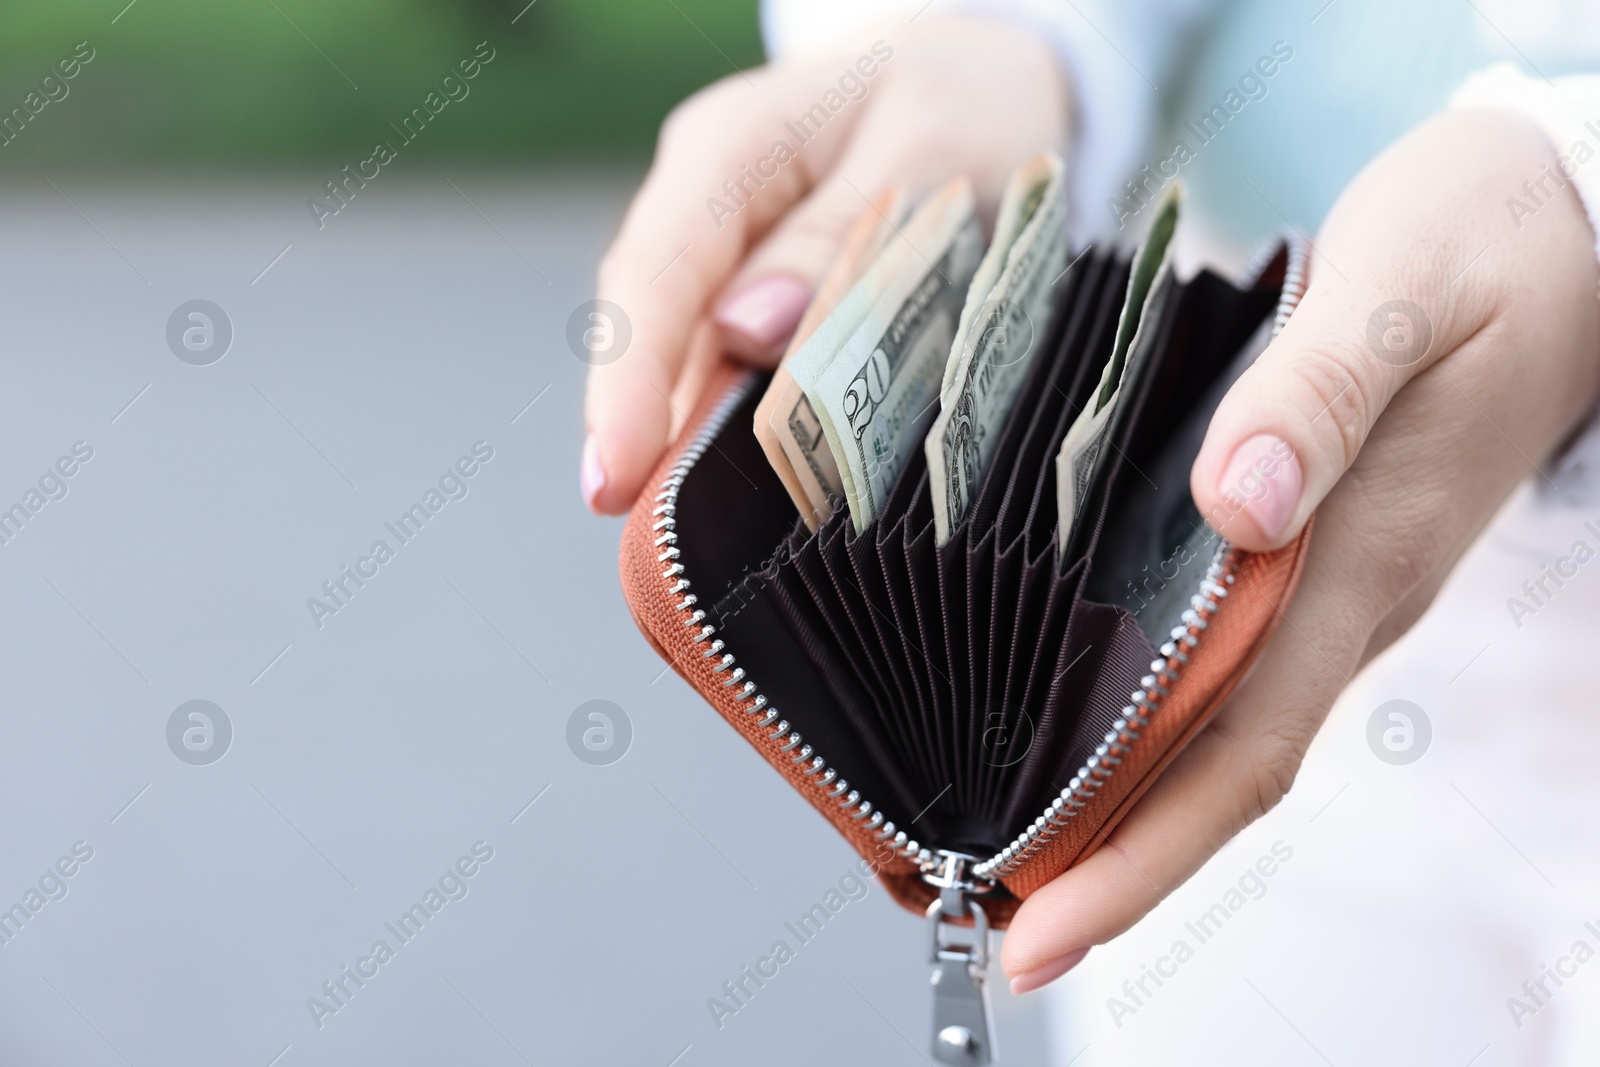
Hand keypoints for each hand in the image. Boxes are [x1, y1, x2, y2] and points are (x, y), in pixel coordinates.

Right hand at [581, 14, 1067, 512]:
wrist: (982, 76)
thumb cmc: (960, 97)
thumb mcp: (927, 144)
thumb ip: (839, 235)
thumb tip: (746, 332)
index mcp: (731, 148)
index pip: (656, 270)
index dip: (629, 379)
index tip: (615, 474)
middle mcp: (710, 207)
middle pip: (658, 331)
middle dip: (648, 438)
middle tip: (657, 550)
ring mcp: (734, 258)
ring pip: (695, 363)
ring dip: (696, 449)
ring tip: (701, 551)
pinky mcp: (769, 300)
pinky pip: (744, 371)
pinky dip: (749, 433)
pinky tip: (758, 499)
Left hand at [1002, 109, 1599, 990]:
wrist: (1569, 224)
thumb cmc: (1486, 248)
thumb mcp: (1397, 293)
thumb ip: (1315, 395)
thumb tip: (1233, 504)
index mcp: (1360, 563)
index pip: (1236, 753)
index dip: (1137, 856)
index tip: (1045, 936)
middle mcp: (1345, 599)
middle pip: (1216, 770)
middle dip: (1111, 864)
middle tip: (1001, 930)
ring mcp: (1339, 582)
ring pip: (1221, 727)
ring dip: (1127, 800)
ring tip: (1022, 854)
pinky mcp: (1326, 546)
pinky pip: (1232, 661)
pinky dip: (1155, 713)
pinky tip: (1088, 717)